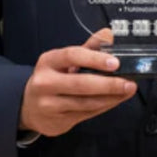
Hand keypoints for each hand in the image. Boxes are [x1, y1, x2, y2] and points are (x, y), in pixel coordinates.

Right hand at [19, 29, 135, 136]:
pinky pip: (86, 114)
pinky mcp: (58, 121)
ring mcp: (50, 105)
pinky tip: (115, 100)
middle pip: (80, 84)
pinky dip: (103, 106)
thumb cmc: (51, 77)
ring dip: (110, 97)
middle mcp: (46, 83)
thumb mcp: (63, 60)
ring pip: (85, 102)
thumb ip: (88, 47)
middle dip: (108, 84)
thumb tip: (108, 34)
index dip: (94, 58)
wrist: (29, 106)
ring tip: (127, 91)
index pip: (72, 56)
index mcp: (48, 61)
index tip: (115, 62)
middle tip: (128, 82)